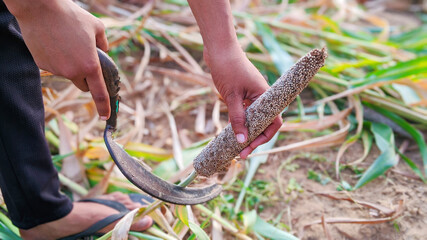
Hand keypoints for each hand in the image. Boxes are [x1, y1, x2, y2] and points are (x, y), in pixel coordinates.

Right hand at [7, 0, 109, 118]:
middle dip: (87, 78)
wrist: (40, 9)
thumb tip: (104, 52)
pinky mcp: (43, 65)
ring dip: (71, 64)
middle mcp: (73, 72)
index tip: (105, 116)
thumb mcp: (97, 27)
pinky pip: (55, 66)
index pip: (99, 93)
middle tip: (86, 60)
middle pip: (84, 85)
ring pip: (68, 73)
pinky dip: (57, 59)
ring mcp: (56, 70)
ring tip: (67, 42)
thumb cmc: (71, 16)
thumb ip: (104, 44)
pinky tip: (55, 42)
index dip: (104, 106)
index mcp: (90, 65)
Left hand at [205, 47, 281, 158]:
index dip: (263, 138)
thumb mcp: (231, 96)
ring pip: (254, 119)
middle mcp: (262, 97)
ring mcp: (253, 95)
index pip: (274, 123)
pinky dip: (240, 122)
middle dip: (254, 139)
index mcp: (266, 96)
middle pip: (264, 124)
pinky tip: (231, 132)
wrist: (219, 48)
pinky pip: (246, 113)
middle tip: (240, 153)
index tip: (248, 148)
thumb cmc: (228, 68)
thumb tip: (242, 140)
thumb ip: (237, 118)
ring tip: (235, 146)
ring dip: (247, 132)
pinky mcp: (243, 94)